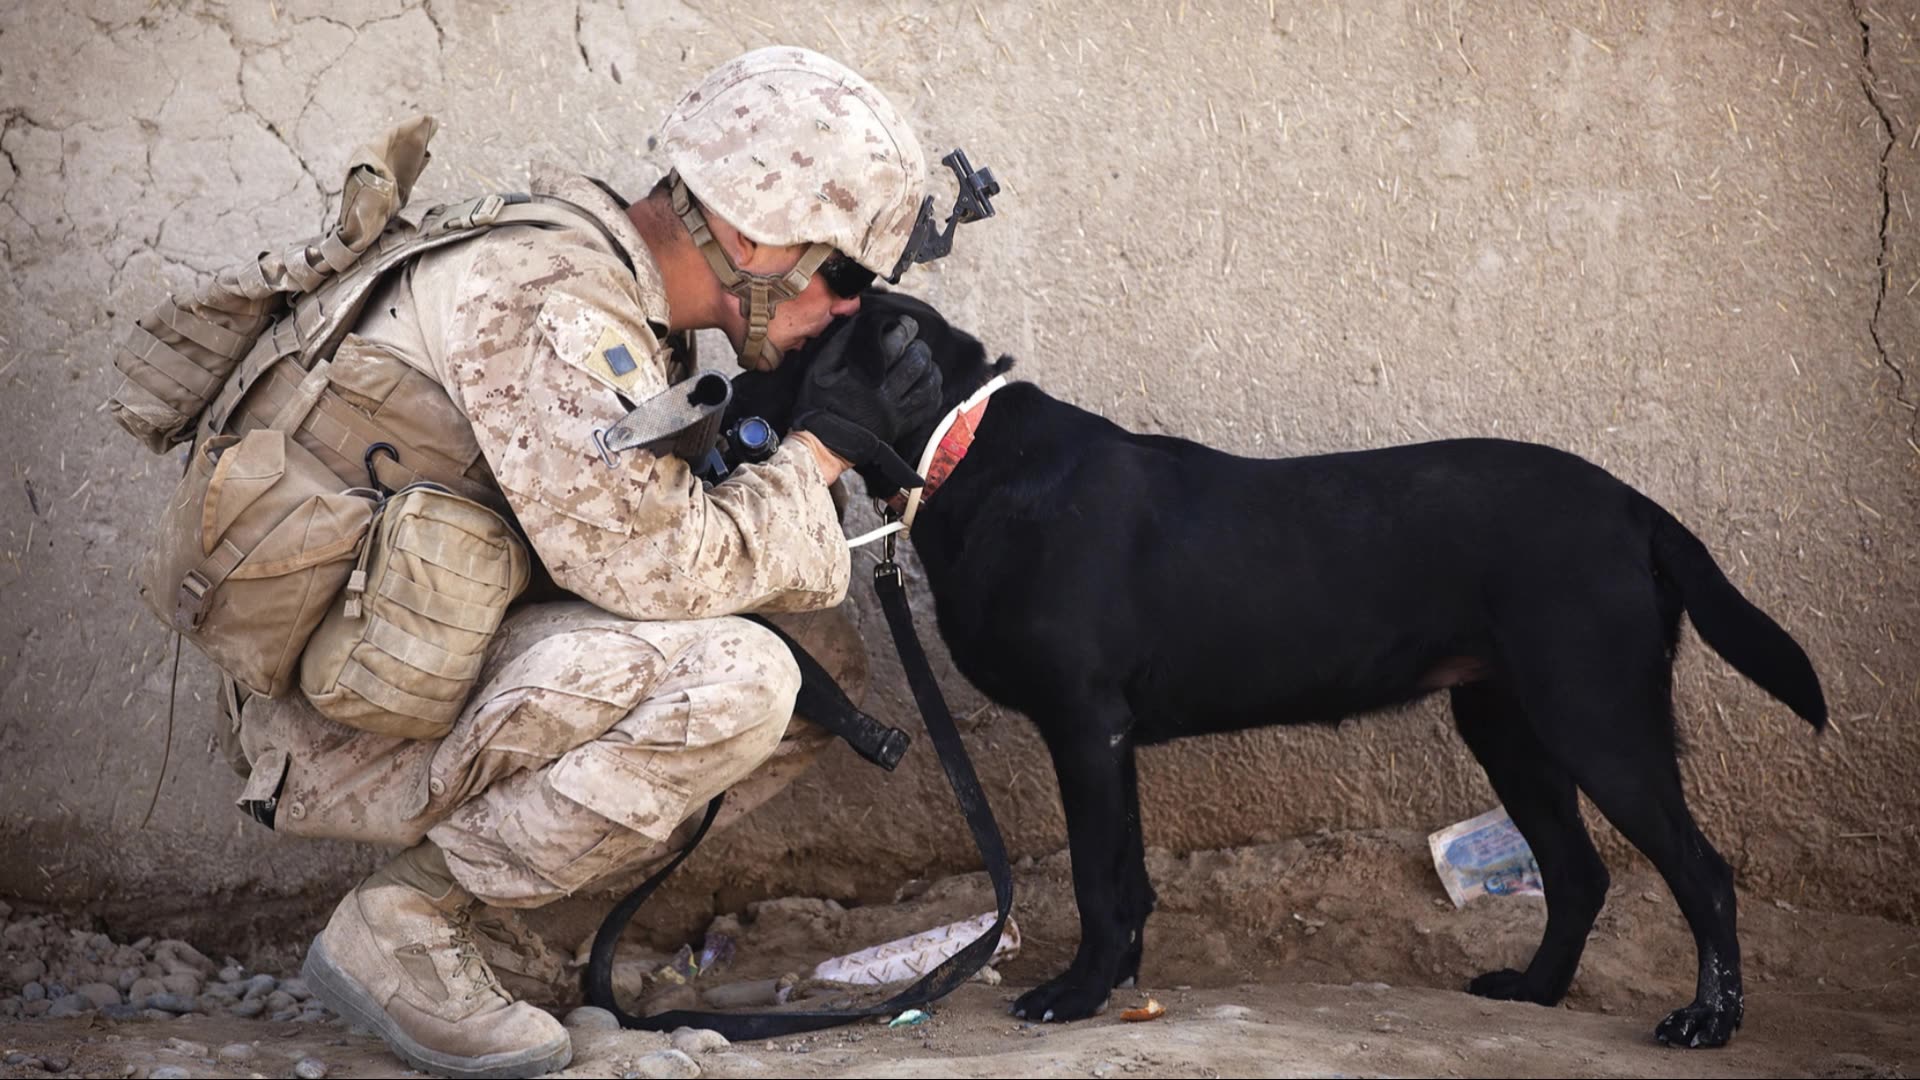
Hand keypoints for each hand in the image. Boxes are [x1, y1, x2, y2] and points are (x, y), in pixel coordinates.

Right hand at [791, 313, 943, 495]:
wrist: (823, 444)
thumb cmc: (818, 404)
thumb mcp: (819, 369)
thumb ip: (840, 343)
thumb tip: (861, 320)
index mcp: (863, 378)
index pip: (896, 343)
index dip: (906, 327)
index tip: (906, 324)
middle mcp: (883, 395)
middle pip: (917, 361)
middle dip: (919, 346)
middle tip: (914, 343)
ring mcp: (895, 413)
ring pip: (928, 384)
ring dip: (930, 367)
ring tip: (922, 361)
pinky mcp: (901, 427)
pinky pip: (929, 406)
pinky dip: (933, 390)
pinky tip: (927, 382)